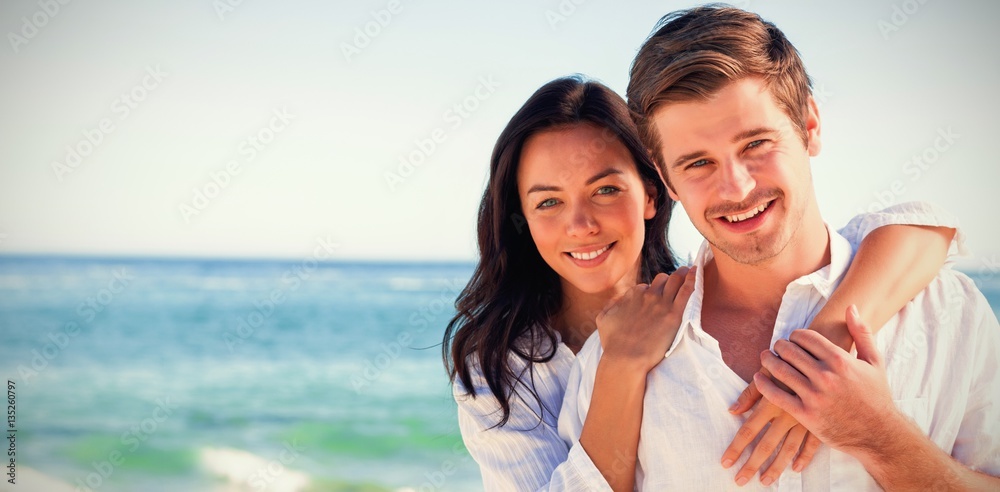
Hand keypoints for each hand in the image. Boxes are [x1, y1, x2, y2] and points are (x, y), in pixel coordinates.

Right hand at [596, 266, 694, 371]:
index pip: (646, 287)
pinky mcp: (674, 314)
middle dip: (669, 279)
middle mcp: (647, 295)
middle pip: (662, 280)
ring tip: (688, 270)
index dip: (651, 292)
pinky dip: (692, 279)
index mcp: (632, 295)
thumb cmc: (613, 343)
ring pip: (675, 280)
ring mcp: (661, 303)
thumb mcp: (603, 319)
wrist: (626, 359)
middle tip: (677, 278)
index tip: (655, 297)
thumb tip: (619, 299)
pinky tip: (695, 271)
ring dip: (682, 274)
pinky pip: (686, 290)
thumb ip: (610, 305)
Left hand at [722, 370, 821, 485]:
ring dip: (776, 467)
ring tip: (765, 481)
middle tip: (739, 480)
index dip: (735, 448)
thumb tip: (732, 410)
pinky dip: (805, 457)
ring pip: (788, 450)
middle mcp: (787, 414)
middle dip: (751, 465)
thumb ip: (750, 393)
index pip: (748, 430)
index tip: (725, 463)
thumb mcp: (769, 371)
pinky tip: (796, 468)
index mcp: (771, 402)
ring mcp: (806, 420)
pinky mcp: (821, 421)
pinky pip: (813, 444)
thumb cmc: (792, 360)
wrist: (827, 354)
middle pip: (766, 445)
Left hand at [755, 305, 896, 453]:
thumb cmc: (877, 396)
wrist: (879, 434)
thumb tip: (852, 307)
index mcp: (840, 360)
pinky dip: (763, 384)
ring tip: (765, 357)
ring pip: (780, 370)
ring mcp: (814, 396)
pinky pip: (776, 396)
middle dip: (780, 346)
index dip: (796, 335)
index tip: (793, 338)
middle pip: (790, 351)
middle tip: (777, 347)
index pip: (806, 337)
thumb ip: (862, 333)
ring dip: (768, 360)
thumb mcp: (874, 362)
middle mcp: (825, 376)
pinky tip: (758, 378)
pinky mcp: (805, 415)